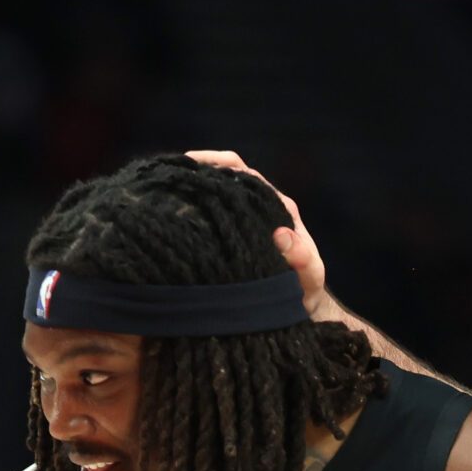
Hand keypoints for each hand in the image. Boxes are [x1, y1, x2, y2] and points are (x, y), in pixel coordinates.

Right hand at [186, 149, 334, 320]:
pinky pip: (209, 220)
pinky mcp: (230, 239)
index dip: (222, 165)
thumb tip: (281, 235)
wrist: (299, 307)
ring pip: (214, 197)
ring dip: (192, 191)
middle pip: (225, 179)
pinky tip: (169, 217)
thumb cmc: (305, 289)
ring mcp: (243, 223)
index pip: (247, 176)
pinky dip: (191, 213)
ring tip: (163, 192)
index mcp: (277, 209)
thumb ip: (302, 259)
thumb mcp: (309, 277)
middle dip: (199, 172)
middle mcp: (258, 210)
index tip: (195, 164)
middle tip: (170, 176)